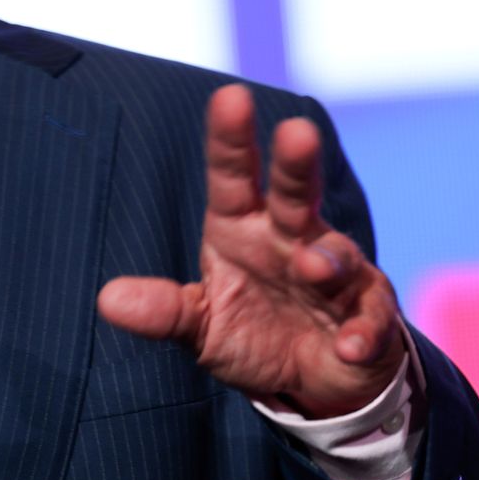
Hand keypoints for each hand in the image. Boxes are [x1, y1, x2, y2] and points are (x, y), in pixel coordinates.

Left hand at [97, 84, 403, 417]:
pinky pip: (370, 318)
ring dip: (328, 259)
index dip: (231, 139)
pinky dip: (363, 332)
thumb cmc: (255, 335)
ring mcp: (337, 275)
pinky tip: (352, 346)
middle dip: (296, 163)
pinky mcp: (369, 316)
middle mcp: (290, 238)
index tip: (231, 96)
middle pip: (293, 191)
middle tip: (296, 131)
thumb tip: (107, 300)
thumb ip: (164, 311)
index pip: (232, 176)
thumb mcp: (201, 326)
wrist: (313, 382)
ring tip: (313, 268)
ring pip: (336, 254)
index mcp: (242, 228)